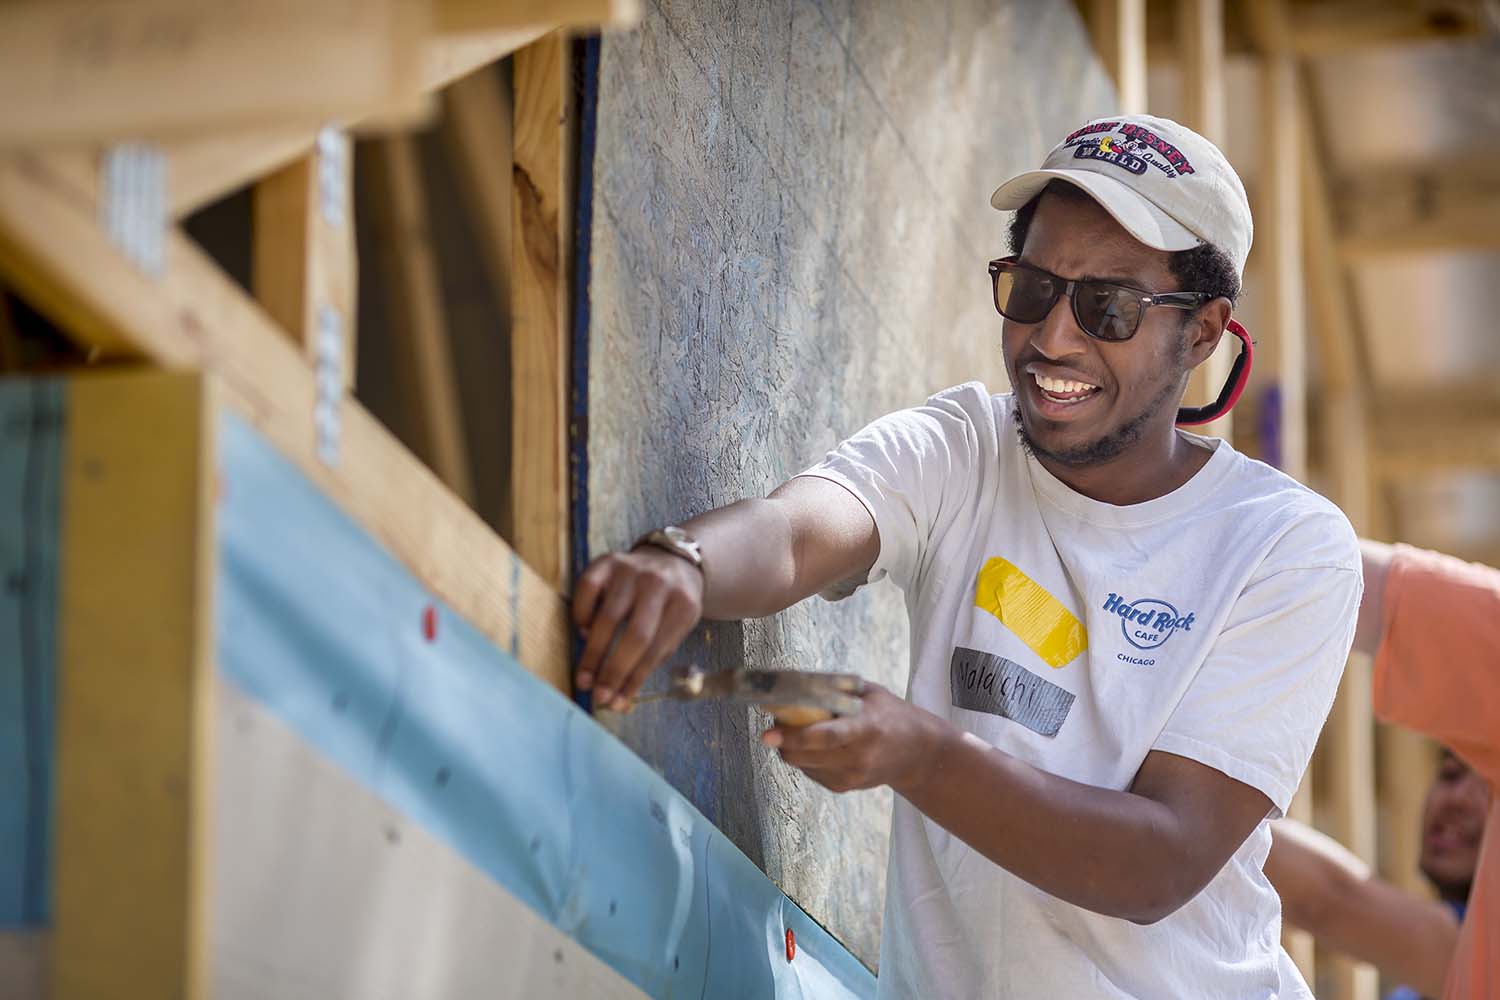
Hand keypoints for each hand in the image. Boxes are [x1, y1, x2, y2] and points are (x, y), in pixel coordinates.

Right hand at [572, 546, 704, 709]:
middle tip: (598, 695)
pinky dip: (582, 615)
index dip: (634, 679)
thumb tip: (620, 699)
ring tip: (585, 677)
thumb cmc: (671, 605)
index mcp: (683, 605)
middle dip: (614, 670)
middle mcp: (658, 584)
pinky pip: (586, 589)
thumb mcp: (677, 628)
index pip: (656, 650)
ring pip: (608, 616)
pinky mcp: (607, 561)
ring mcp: (631, 570)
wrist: (671, 561)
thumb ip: (653, 658)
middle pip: (635, 635)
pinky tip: (585, 633)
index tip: (616, 702)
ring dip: (593, 652)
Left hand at [762, 684, 950, 793]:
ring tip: (797, 729)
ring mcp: (852, 777)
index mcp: (867, 729)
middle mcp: (859, 758)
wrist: (919, 754)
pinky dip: (805, 757)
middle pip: (806, 755)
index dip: (794, 735)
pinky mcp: (845, 787)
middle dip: (783, 741)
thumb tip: (796, 682)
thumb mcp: (870, 694)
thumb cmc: (892, 715)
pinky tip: (816, 745)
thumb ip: (837, 689)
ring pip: (803, 765)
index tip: (768, 732)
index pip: (825, 736)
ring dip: (790, 748)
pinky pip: (811, 772)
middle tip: (776, 723)